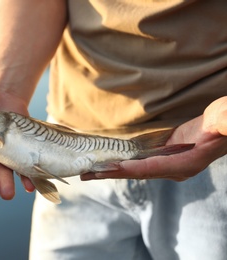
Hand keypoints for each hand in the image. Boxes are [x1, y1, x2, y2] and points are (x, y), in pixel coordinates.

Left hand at [81, 97, 226, 181]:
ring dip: (112, 169)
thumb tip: (225, 122)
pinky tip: (110, 160)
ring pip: (135, 169)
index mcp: (185, 164)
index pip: (150, 168)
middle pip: (136, 173)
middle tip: (85, 174)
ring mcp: (168, 164)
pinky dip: (123, 162)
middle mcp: (174, 169)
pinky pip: (139, 162)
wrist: (225, 126)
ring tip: (90, 170)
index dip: (127, 168)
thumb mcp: (226, 120)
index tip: (104, 168)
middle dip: (110, 174)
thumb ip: (224, 122)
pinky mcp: (164, 157)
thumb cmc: (226, 122)